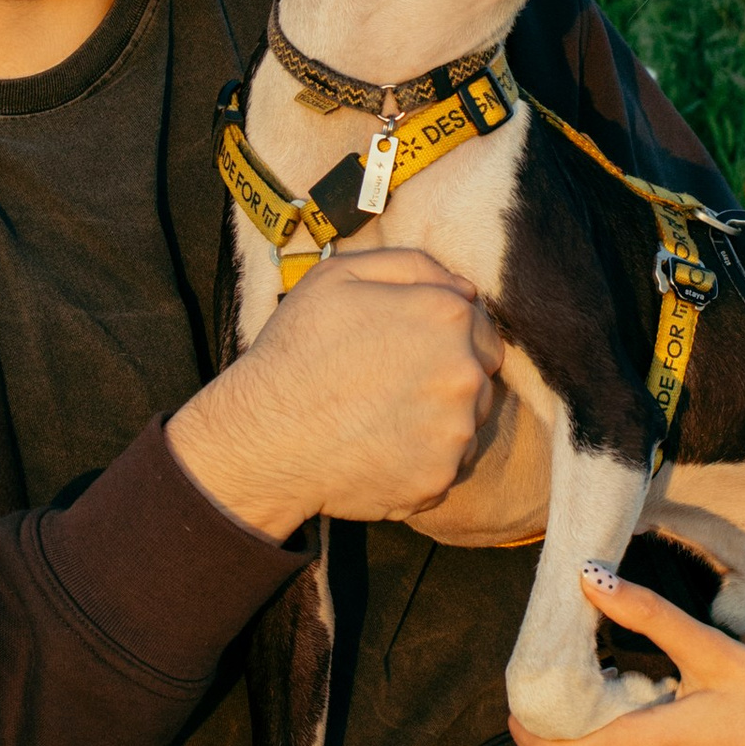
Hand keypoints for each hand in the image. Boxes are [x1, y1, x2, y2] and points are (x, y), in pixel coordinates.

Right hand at [167, 247, 503, 539]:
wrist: (263, 437)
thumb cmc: (297, 350)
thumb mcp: (340, 276)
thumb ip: (412, 267)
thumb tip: (465, 289)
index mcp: (448, 316)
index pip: (481, 327)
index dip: (446, 337)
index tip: (407, 352)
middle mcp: (465, 373)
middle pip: (481, 375)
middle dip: (447, 377)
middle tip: (391, 387)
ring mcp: (455, 431)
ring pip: (467, 423)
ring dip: (439, 421)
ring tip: (381, 419)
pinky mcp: (440, 479)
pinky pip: (446, 466)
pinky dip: (420, 461)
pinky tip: (378, 450)